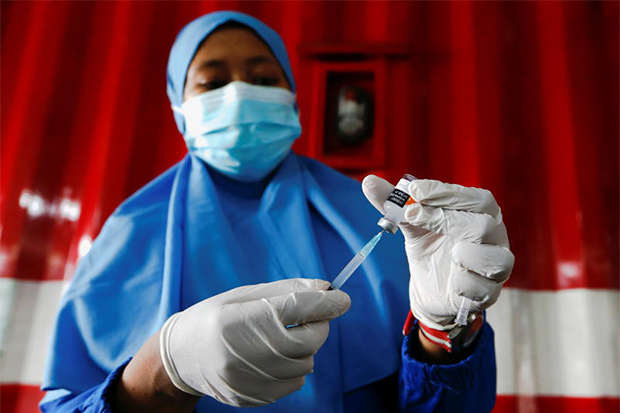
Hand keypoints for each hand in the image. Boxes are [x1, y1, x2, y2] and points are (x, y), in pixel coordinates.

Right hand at [159, 278, 349, 406]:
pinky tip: (273, 357)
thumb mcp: (246, 294)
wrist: (181, 357)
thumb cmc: (215, 317)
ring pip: (305, 363)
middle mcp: (244, 353)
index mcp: (240, 319)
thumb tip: (326, 288)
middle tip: (309, 316)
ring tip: (282, 337)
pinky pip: (295, 383)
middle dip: (317, 326)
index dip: (323, 302)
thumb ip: (287, 290)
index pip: (294, 309)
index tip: (342, 297)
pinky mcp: (255, 398)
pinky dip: (295, 367)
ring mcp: (249, 380)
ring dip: (305, 348)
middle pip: (307, 341)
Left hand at [362, 175, 513, 329]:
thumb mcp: (411, 224)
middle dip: (445, 219)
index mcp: (482, 214)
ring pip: (494, 258)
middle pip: (484, 225)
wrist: (430, 289)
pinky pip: (483, 289)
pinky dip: (463, 285)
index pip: (477, 198)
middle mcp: (495, 238)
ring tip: (446, 254)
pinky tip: (451, 282)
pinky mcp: (489, 294)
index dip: (446, 193)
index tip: (414, 190)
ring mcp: (496, 267)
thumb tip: (368, 181)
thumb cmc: (429, 248)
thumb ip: (395, 203)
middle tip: (411, 216)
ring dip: (463, 255)